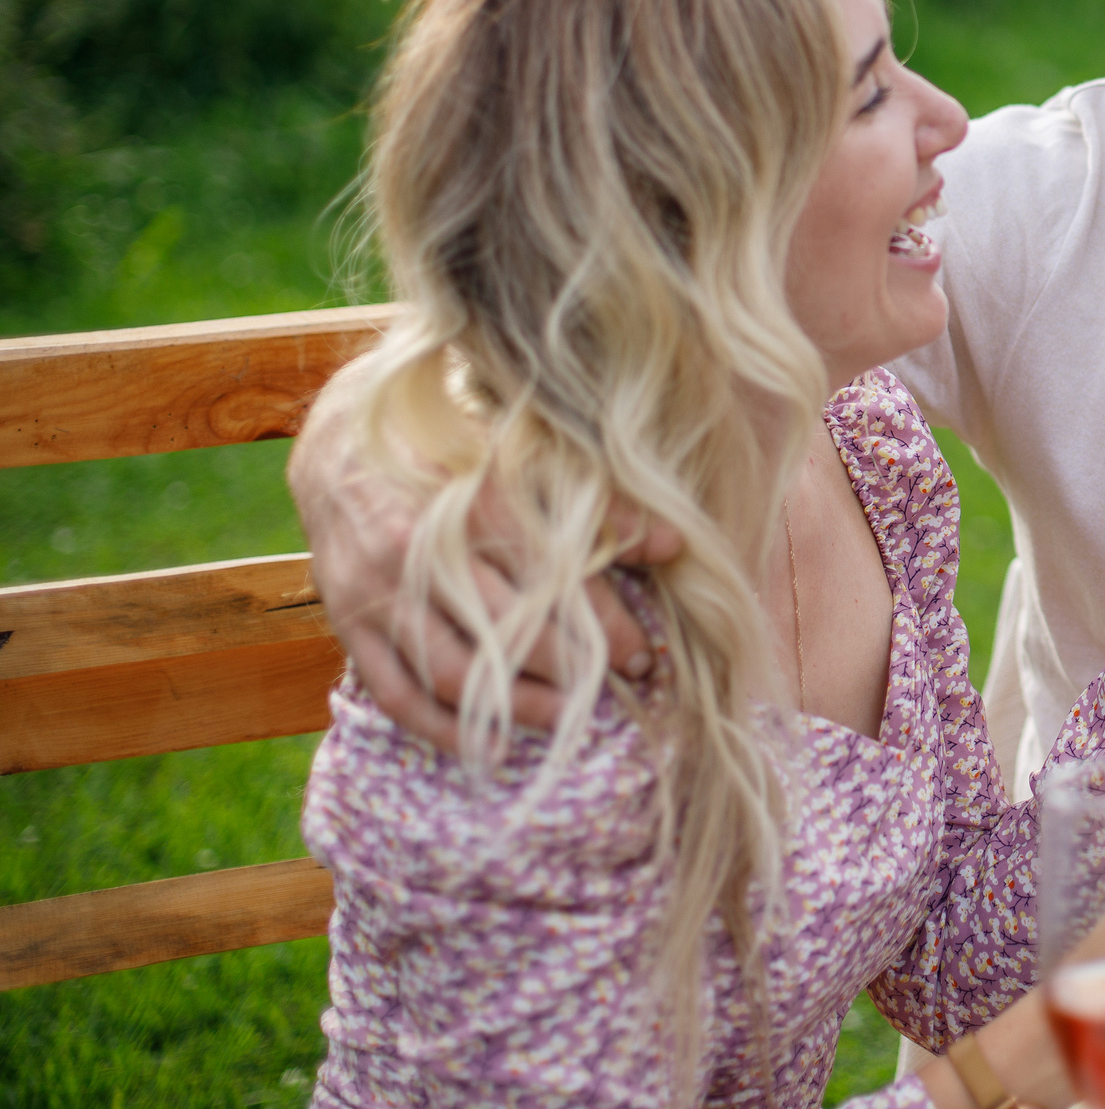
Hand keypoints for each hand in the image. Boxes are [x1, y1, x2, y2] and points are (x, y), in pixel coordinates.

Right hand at [288, 365, 673, 752]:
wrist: (341, 446)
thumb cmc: (452, 451)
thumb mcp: (525, 460)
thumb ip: (598, 507)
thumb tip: (675, 545)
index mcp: (472, 505)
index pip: (554, 581)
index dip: (606, 623)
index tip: (645, 653)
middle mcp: (422, 553)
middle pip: (509, 631)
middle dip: (573, 667)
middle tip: (620, 686)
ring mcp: (380, 594)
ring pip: (457, 670)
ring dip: (516, 705)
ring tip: (566, 719)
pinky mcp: (350, 624)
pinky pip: (398, 692)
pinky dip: (441, 728)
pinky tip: (487, 745)